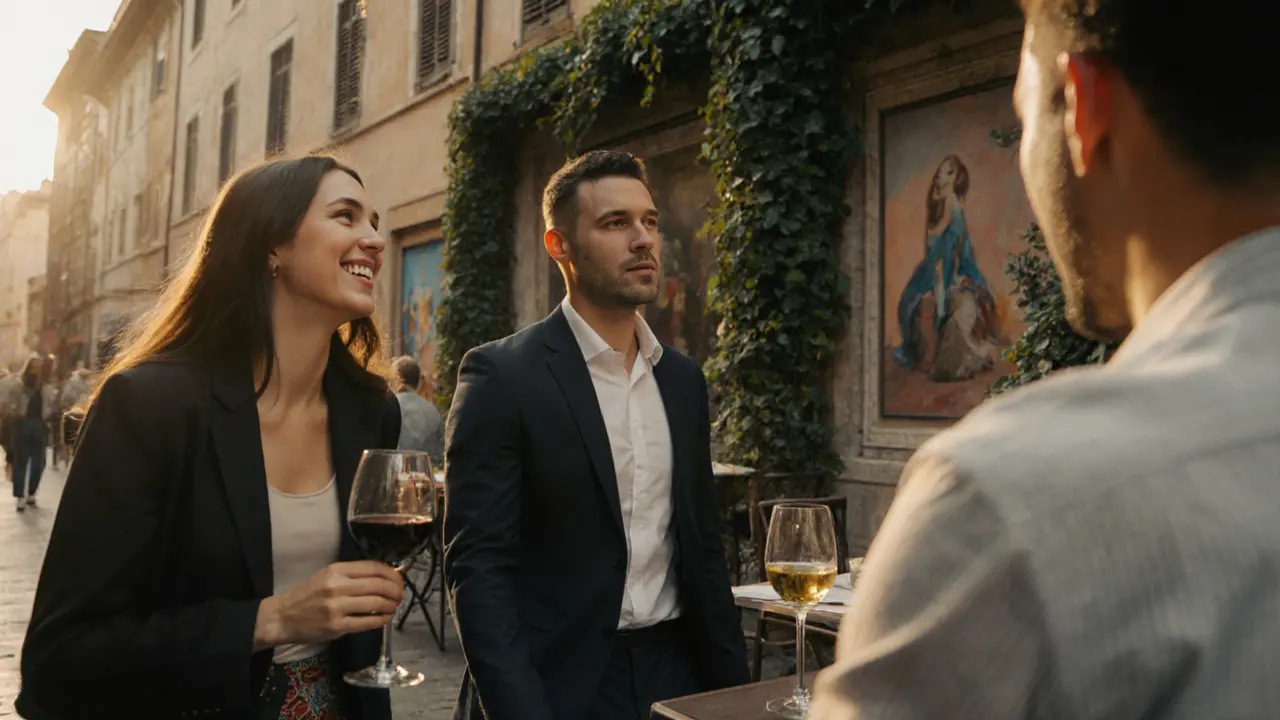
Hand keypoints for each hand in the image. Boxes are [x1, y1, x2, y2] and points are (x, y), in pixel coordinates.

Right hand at [254, 561, 403, 649]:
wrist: (283, 616)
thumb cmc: (308, 594)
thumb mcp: (328, 576)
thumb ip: (353, 575)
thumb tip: (384, 577)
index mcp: (337, 570)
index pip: (373, 568)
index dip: (392, 574)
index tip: (399, 580)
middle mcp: (337, 586)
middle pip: (379, 585)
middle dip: (396, 590)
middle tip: (400, 595)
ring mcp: (337, 607)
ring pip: (375, 603)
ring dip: (391, 605)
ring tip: (394, 606)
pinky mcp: (336, 626)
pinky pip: (366, 622)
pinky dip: (381, 620)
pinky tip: (385, 618)